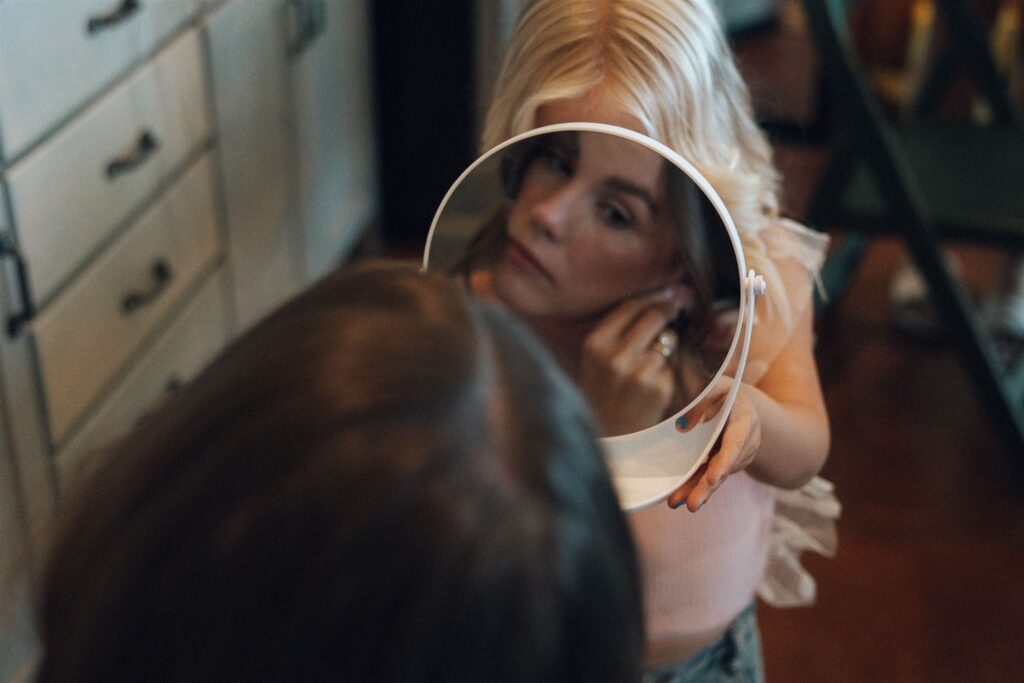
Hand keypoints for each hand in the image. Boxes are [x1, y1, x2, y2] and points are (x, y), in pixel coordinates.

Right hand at [578, 286, 692, 435]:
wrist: (609, 436)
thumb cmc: (603, 392)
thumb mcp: (596, 358)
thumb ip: (618, 329)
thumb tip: (660, 296)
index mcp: (595, 343)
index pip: (632, 305)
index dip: (655, 295)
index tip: (669, 292)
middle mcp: (616, 355)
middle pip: (654, 316)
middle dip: (670, 308)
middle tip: (679, 305)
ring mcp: (639, 372)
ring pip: (668, 340)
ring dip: (668, 345)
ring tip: (653, 362)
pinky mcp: (659, 387)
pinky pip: (673, 365)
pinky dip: (669, 370)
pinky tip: (655, 384)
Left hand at [666, 381, 761, 511]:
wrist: (741, 403)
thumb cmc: (726, 392)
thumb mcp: (718, 386)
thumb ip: (704, 401)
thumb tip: (682, 426)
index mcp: (746, 421)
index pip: (735, 445)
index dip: (724, 462)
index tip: (713, 477)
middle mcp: (744, 444)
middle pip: (725, 467)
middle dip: (707, 487)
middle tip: (692, 504)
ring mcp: (736, 456)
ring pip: (716, 476)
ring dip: (697, 490)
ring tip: (677, 502)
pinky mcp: (724, 463)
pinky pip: (711, 475)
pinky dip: (696, 487)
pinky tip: (680, 498)